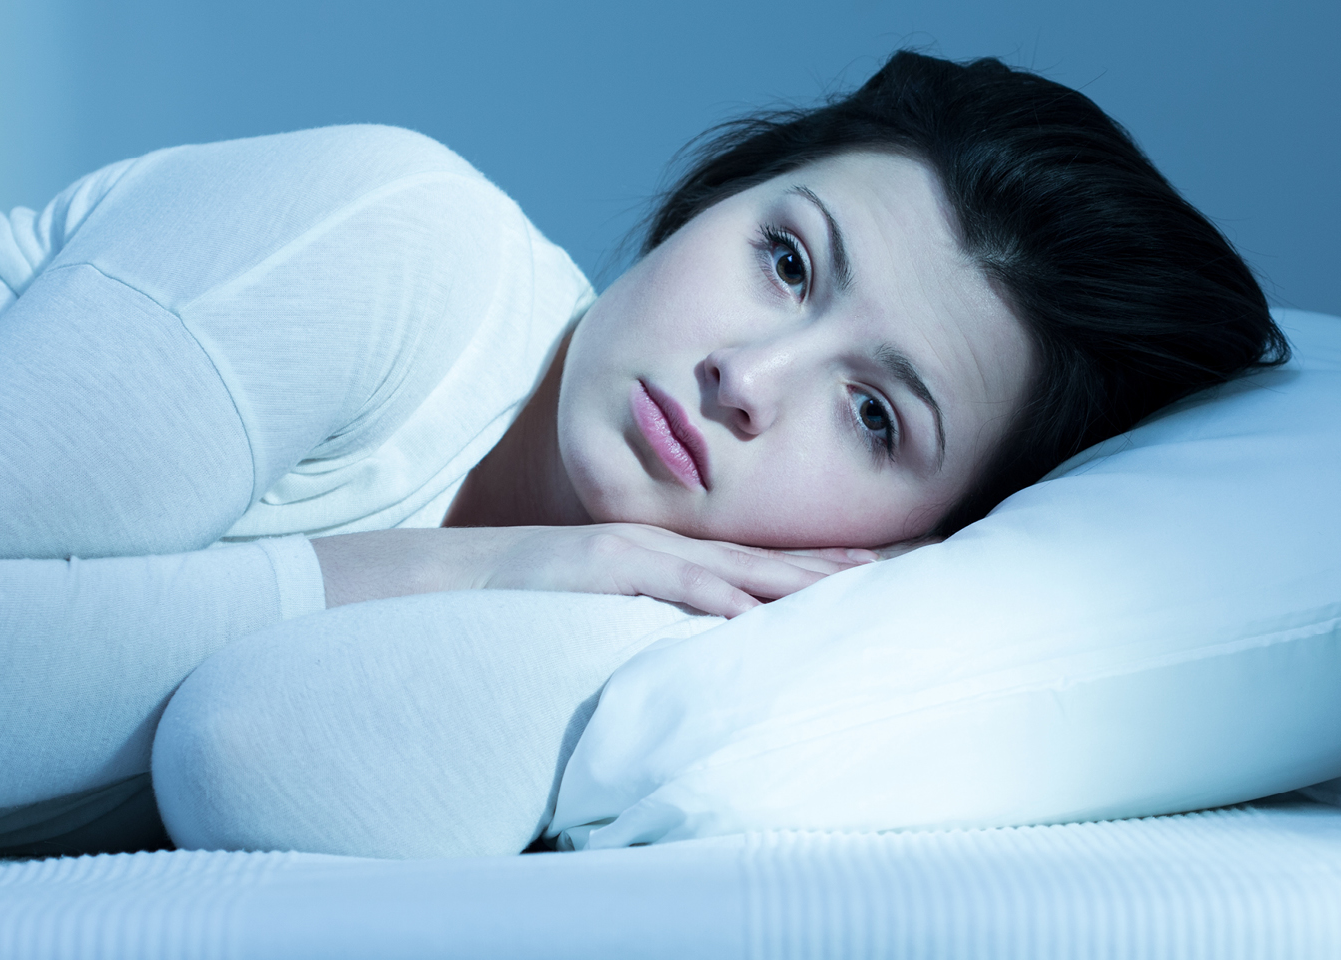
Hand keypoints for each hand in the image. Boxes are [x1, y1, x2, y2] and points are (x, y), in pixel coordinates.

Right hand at [475, 523, 874, 617]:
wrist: (452, 574)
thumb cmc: (525, 600)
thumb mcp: (599, 606)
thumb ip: (645, 616)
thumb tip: (694, 647)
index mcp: (661, 557)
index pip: (749, 563)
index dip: (808, 565)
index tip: (867, 570)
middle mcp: (658, 546)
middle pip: (756, 559)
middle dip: (824, 565)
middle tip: (888, 570)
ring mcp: (633, 552)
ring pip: (729, 566)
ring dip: (791, 577)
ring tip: (849, 586)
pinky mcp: (603, 565)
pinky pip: (669, 583)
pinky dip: (716, 596)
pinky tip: (756, 609)